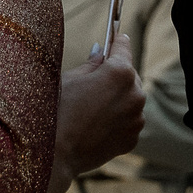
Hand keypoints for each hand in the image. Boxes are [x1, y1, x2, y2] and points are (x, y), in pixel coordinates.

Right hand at [56, 31, 144, 176]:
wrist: (55, 153)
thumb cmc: (57, 111)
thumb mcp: (70, 78)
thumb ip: (91, 63)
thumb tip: (101, 52)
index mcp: (120, 72)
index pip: (123, 47)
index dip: (116, 41)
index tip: (115, 38)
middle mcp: (135, 93)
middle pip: (129, 75)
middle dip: (115, 74)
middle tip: (94, 80)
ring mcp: (136, 118)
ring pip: (130, 99)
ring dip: (118, 98)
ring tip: (91, 107)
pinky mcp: (133, 138)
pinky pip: (128, 121)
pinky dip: (117, 120)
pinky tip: (95, 124)